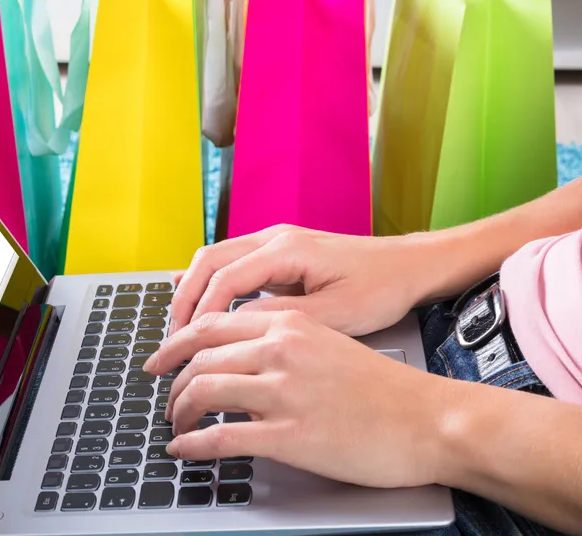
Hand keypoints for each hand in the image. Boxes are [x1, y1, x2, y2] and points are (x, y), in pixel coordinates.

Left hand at [144, 309, 450, 488]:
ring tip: (175, 426)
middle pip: (198, 358)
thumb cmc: (385, 389)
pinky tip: (184, 451)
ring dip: (178, 412)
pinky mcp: (290, 434)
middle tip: (164, 398)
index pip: (210, 324)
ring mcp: (283, 392)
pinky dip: (192, 445)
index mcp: (289, 323)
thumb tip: (240, 358)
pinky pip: (220, 437)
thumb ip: (281, 343)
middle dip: (172, 382)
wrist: (431, 420)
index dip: (176, 344)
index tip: (162, 359)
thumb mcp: (327, 343)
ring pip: (202, 392)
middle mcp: (280, 350)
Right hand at [170, 225, 440, 336]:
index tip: (189, 344)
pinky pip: (230, 263)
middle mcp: (275, 238)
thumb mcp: (336, 315)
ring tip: (180, 328)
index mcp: (287, 249)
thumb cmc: (383, 288)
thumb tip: (237, 327)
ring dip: (193, 291)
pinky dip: (208, 283)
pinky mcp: (279, 254)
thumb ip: (283, 319)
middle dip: (184, 299)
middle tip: (171, 338)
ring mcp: (275, 242)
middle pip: (208, 261)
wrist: (410, 266)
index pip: (224, 278)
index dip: (201, 312)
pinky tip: (194, 300)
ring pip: (214, 259)